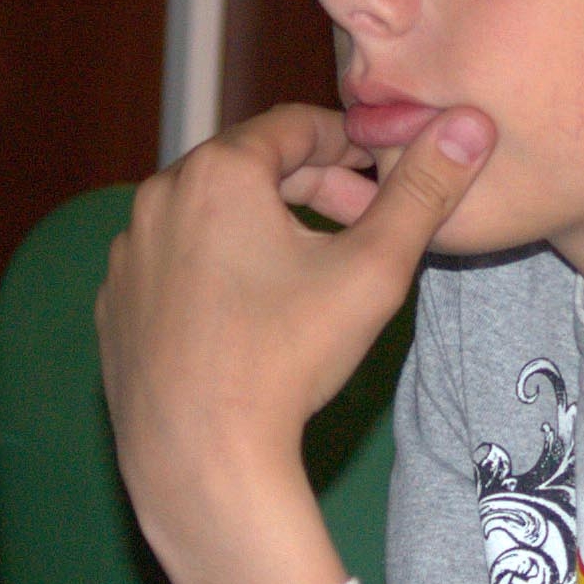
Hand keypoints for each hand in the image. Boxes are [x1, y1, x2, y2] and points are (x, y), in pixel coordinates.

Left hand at [100, 102, 493, 583]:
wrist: (202, 458)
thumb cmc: (288, 357)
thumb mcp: (374, 268)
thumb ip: (422, 191)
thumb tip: (469, 125)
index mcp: (218, 172)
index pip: (295, 126)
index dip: (348, 146)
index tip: (382, 178)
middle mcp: (157, 197)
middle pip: (248, 169)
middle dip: (310, 190)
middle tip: (361, 228)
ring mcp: (128, 253)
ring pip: (207, 217)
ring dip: (260, 228)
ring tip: (308, 274)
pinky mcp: (114, 304)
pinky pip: (173, 265)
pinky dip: (213, 272)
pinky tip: (250, 317)